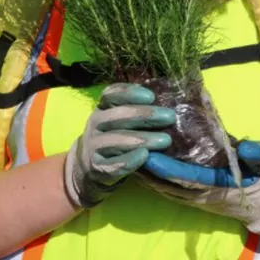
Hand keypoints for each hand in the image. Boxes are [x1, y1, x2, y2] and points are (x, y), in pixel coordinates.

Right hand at [63, 83, 175, 207]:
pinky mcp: (96, 167)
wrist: (89, 165)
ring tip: (166, 140)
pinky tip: (145, 156)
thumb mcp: (120, 120)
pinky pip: (113, 164)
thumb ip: (138, 112)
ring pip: (117, 140)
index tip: (151, 96)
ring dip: (143, 139)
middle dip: (146, 115)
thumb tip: (169, 108)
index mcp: (102, 108)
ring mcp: (93, 146)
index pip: (111, 94)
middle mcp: (95, 123)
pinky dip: (130, 160)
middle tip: (170, 117)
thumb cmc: (115, 137)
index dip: (130, 93)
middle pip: (119, 116)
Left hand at [137, 140, 259, 235]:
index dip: (165, 168)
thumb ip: (256, 155)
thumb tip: (245, 148)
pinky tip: (142, 168)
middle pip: (167, 184)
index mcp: (216, 184)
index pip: (185, 177)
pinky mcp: (192, 197)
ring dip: (146, 176)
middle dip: (148, 170)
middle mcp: (201, 194)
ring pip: (164, 189)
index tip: (148, 155)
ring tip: (129, 156)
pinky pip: (168, 190)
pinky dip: (153, 181)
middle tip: (130, 150)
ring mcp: (194, 198)